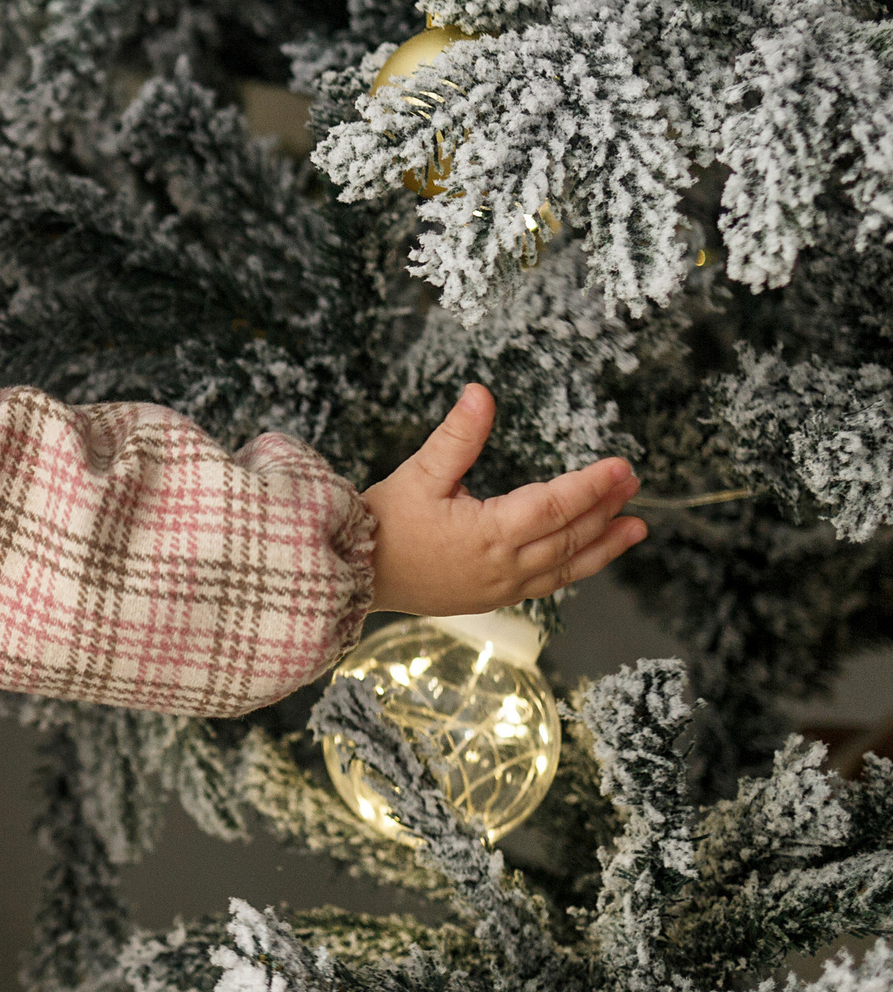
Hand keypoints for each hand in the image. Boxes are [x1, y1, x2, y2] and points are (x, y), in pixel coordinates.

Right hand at [362, 384, 646, 616]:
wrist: (354, 575)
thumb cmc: (383, 524)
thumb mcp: (418, 473)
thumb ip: (457, 436)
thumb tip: (481, 394)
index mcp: (490, 533)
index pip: (556, 505)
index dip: (592, 485)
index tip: (622, 466)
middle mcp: (504, 566)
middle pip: (571, 536)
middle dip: (606, 508)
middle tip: (634, 484)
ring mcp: (501, 588)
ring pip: (567, 568)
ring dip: (604, 545)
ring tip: (637, 528)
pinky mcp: (492, 598)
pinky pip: (548, 585)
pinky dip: (576, 569)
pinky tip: (587, 556)